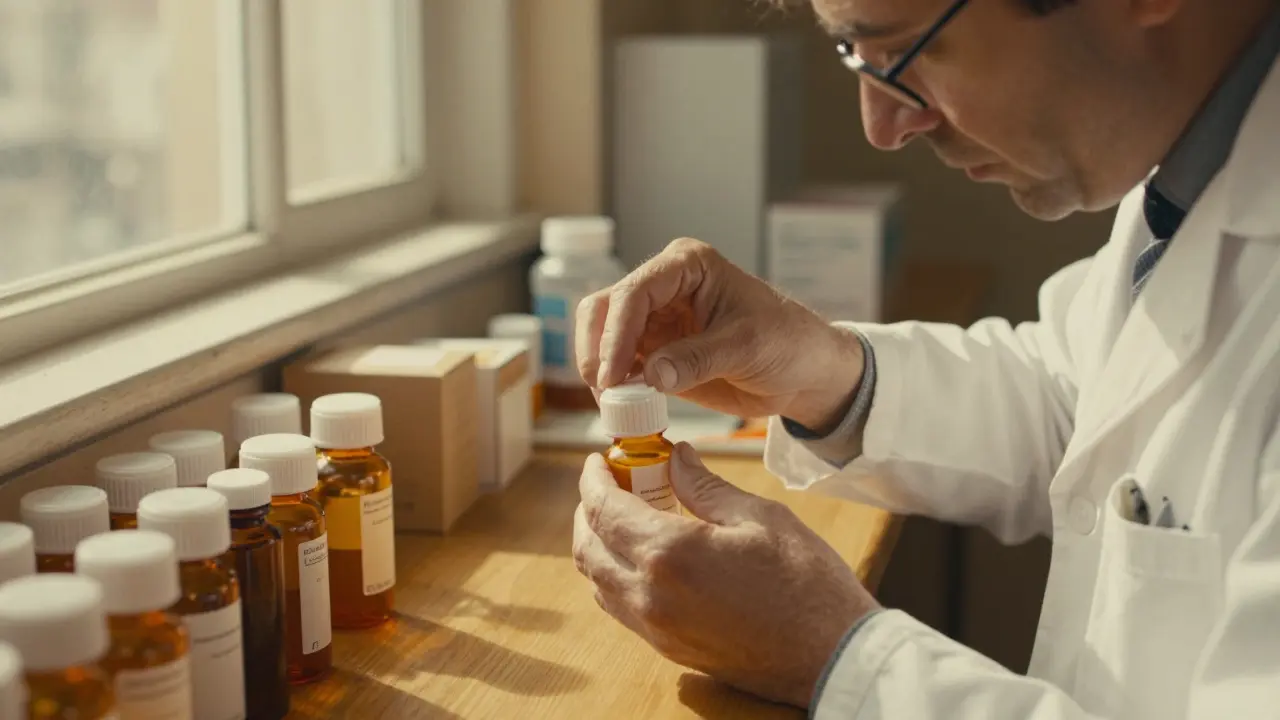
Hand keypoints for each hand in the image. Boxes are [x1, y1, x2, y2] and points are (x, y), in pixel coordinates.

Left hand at [572, 443, 879, 707]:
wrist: (831, 656)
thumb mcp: (759, 517)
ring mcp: (656, 628)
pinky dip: (616, 575)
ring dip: (600, 544)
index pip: (604, 510)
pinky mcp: (668, 648)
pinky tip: (647, 555)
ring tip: (630, 516)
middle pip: (588, 548)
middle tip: (613, 484)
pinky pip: (620, 607)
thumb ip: (705, 486)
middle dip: (589, 510)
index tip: (597, 461)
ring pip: (599, 582)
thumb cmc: (806, 584)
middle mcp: (650, 596)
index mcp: (670, 555)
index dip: (592, 480)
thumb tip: (674, 457)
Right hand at [575, 238, 863, 430]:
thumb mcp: (747, 346)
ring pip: (601, 336)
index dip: (616, 333)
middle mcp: (663, 286)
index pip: (635, 292)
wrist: (805, 372)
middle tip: (605, 390)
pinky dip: (614, 385)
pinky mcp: (655, 351)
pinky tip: (623, 406)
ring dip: (600, 369)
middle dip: (597, 349)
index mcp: (687, 266)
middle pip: (604, 308)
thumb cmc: (788, 342)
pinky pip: (619, 365)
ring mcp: (655, 319)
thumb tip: (650, 375)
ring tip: (613, 403)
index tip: (611, 375)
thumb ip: (697, 359)